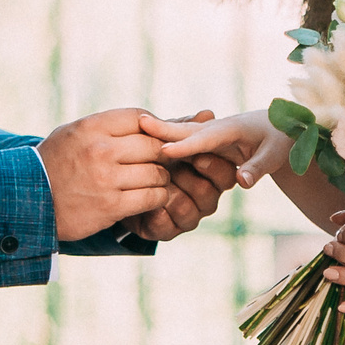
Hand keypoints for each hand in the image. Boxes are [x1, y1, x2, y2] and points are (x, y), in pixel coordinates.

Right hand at [39, 107, 179, 241]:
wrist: (28, 203)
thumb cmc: (53, 165)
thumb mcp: (71, 133)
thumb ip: (104, 126)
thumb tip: (144, 121)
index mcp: (90, 127)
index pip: (138, 116)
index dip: (152, 127)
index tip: (153, 137)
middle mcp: (100, 150)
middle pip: (153, 145)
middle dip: (161, 154)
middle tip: (159, 162)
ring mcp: (106, 179)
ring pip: (157, 173)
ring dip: (161, 178)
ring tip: (154, 181)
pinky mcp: (111, 207)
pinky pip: (151, 197)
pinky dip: (157, 198)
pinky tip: (150, 198)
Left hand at [125, 114, 238, 240]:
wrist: (119, 182)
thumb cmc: (152, 155)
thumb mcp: (166, 139)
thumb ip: (185, 130)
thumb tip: (209, 113)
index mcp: (211, 175)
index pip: (226, 173)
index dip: (212, 163)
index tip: (195, 153)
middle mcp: (205, 198)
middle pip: (209, 194)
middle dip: (189, 179)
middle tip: (173, 165)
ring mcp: (188, 217)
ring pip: (190, 211)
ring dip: (171, 194)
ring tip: (155, 181)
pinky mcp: (169, 231)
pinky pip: (168, 226)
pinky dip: (156, 213)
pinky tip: (145, 201)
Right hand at [147, 109, 290, 188]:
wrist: (280, 126)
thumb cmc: (281, 140)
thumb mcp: (275, 155)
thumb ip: (259, 168)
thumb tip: (243, 181)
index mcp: (233, 130)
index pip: (205, 140)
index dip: (185, 146)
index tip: (164, 151)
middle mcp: (216, 128)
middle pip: (186, 130)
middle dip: (163, 128)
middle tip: (138, 123)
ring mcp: (208, 132)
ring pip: (180, 132)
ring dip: (158, 131)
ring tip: (133, 129)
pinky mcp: (204, 138)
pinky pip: (182, 138)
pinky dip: (164, 137)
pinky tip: (144, 142)